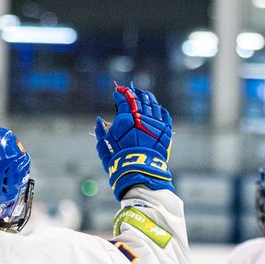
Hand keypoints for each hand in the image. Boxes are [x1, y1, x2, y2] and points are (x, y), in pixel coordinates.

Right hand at [94, 83, 173, 199]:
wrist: (141, 172)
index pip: (123, 101)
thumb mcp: (105, 148)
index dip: (119, 94)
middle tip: (130, 90)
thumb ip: (100, 133)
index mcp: (125, 120)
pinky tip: (158, 108)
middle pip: (138, 99)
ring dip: (148, 97)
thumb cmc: (119, 161)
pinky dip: (160, 110)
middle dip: (133, 93)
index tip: (117, 93)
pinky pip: (164, 116)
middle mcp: (141, 118)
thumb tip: (99, 120)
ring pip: (153, 104)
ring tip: (145, 94)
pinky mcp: (165, 132)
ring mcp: (155, 124)